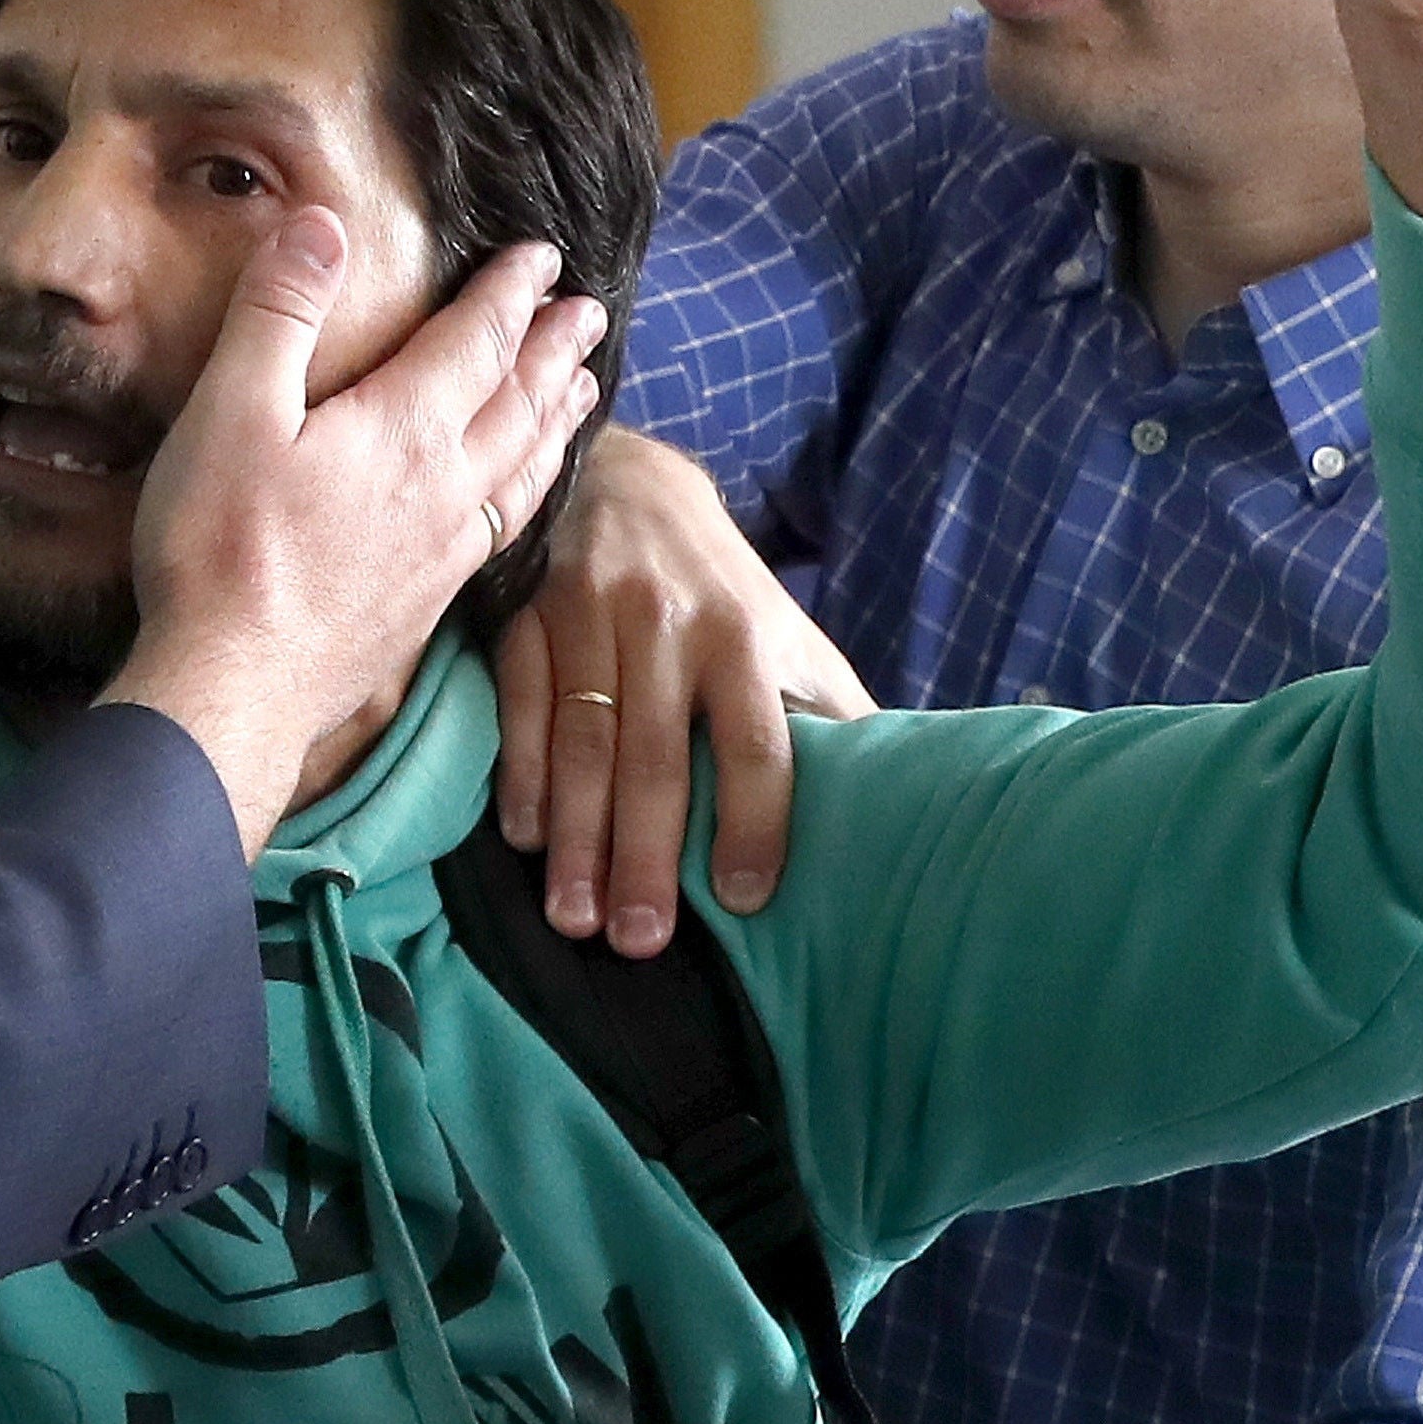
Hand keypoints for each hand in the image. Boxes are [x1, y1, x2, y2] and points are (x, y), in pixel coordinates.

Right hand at [110, 211, 606, 847]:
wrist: (235, 686)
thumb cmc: (221, 546)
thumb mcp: (231, 410)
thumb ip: (278, 312)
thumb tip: (323, 223)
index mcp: (404, 428)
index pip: (477, 341)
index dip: (511, 293)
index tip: (544, 256)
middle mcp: (445, 486)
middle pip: (519, 403)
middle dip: (553, 350)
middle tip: (589, 313)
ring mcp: (444, 551)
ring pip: (525, 468)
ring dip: (556, 419)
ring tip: (584, 391)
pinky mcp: (428, 602)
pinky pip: (506, 525)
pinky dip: (530, 488)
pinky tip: (520, 497)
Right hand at [490, 427, 871, 939]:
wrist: (622, 481)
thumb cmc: (716, 588)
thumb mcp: (784, 633)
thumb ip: (826, 711)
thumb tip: (902, 795)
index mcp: (743, 638)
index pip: (757, 741)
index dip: (754, 820)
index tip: (744, 896)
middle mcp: (668, 626)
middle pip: (657, 757)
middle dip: (645, 855)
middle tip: (638, 942)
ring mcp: (590, 617)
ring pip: (582, 742)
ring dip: (577, 838)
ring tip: (574, 917)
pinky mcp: (527, 614)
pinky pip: (520, 704)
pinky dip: (519, 774)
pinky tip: (524, 837)